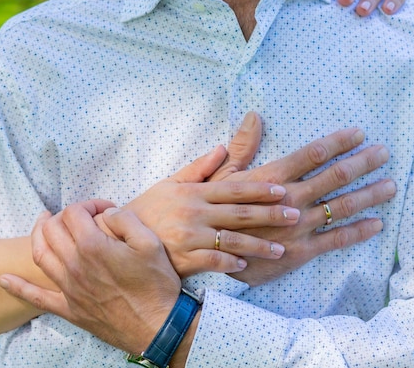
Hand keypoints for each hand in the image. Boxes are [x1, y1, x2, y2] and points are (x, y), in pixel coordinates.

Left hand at [0, 202, 181, 354]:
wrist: (157, 326)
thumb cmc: (156, 284)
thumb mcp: (150, 243)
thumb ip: (125, 219)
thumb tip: (107, 213)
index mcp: (93, 246)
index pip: (75, 212)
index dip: (89, 204)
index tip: (105, 209)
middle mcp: (75, 265)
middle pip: (52, 229)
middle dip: (62, 214)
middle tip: (77, 215)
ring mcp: (68, 288)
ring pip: (40, 255)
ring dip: (38, 235)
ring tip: (43, 224)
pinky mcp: (69, 308)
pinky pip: (35, 298)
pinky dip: (17, 287)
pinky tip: (4, 279)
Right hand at [121, 139, 299, 277]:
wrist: (118, 235)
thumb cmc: (149, 208)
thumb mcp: (171, 183)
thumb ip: (199, 167)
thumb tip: (222, 148)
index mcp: (194, 192)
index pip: (234, 188)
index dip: (259, 189)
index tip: (282, 189)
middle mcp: (194, 213)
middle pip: (239, 213)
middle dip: (270, 214)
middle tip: (295, 215)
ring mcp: (188, 237)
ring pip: (230, 240)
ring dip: (258, 244)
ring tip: (281, 247)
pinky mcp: (182, 259)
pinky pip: (210, 262)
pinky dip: (229, 264)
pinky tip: (245, 266)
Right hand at [210, 119, 396, 285]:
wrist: (212, 257)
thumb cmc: (215, 212)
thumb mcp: (223, 178)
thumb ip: (242, 147)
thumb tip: (253, 117)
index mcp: (273, 178)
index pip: (312, 154)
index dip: (338, 142)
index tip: (358, 133)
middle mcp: (291, 199)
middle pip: (334, 177)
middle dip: (362, 163)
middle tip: (383, 153)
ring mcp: (299, 226)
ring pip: (342, 207)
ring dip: (368, 195)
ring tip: (390, 185)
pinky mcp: (302, 251)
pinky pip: (336, 240)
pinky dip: (358, 232)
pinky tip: (376, 224)